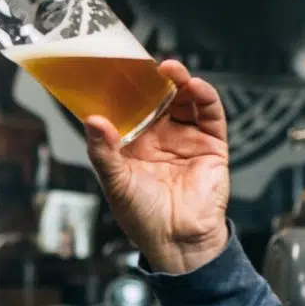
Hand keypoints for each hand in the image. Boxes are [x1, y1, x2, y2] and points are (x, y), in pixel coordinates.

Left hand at [84, 61, 229, 275]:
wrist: (178, 242)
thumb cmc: (143, 218)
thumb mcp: (115, 183)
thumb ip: (103, 152)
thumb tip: (92, 121)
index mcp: (135, 144)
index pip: (130, 108)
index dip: (126, 89)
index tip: (117, 70)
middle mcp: (161, 137)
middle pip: (159, 98)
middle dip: (153, 80)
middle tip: (144, 64)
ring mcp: (187, 138)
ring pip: (185, 100)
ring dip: (179, 81)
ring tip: (169, 70)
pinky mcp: (211, 144)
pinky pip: (210, 114)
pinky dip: (204, 97)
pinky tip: (193, 86)